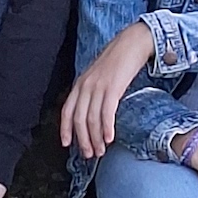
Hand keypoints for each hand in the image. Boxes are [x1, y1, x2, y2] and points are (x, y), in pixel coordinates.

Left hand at [58, 21, 154, 159]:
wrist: (131, 43)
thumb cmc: (117, 61)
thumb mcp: (97, 76)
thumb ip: (91, 92)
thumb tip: (91, 113)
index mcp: (80, 84)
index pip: (67, 111)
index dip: (66, 129)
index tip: (67, 144)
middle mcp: (86, 86)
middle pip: (79, 120)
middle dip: (83, 140)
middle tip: (89, 154)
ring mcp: (98, 87)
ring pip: (92, 119)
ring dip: (96, 139)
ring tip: (101, 150)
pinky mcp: (113, 88)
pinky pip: (106, 113)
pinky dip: (107, 128)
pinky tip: (109, 138)